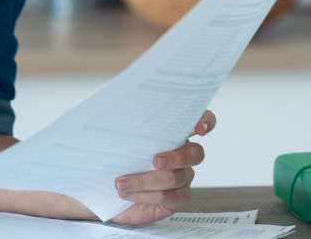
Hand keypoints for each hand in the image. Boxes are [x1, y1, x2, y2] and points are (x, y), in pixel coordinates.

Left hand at [109, 109, 215, 225]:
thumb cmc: (113, 160)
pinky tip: (128, 194)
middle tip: (155, 161)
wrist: (105, 191)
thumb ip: (124, 126)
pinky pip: (169, 197)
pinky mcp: (177, 198)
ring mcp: (183, 177)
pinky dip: (145, 195)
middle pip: (195, 153)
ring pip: (175, 177)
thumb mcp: (115, 139)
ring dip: (144, 180)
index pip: (202, 121)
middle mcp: (182, 154)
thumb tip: (117, 112)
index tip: (198, 128)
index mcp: (172, 133)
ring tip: (120, 183)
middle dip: (175, 157)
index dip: (206, 122)